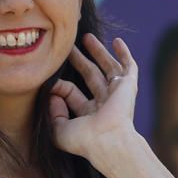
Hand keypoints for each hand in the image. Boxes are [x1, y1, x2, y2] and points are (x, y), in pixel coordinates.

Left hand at [49, 33, 139, 163]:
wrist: (108, 140)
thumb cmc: (84, 140)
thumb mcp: (59, 130)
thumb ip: (53, 114)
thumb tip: (52, 96)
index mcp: (89, 114)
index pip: (71, 93)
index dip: (59, 87)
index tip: (48, 82)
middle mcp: (104, 103)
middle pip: (89, 75)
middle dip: (79, 60)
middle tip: (68, 47)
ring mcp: (117, 93)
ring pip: (107, 67)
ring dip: (98, 52)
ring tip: (86, 37)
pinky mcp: (128, 86)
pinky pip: (129, 66)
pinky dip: (124, 53)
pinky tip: (117, 41)